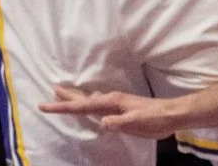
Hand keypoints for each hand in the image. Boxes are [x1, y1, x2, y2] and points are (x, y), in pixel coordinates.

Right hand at [39, 85, 184, 138]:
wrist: (170, 114)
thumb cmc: (154, 118)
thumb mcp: (137, 122)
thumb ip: (120, 123)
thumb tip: (103, 122)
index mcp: (112, 102)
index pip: (83, 105)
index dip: (64, 106)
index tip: (47, 104)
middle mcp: (110, 100)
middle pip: (82, 99)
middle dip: (65, 99)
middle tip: (48, 96)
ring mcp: (114, 104)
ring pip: (89, 101)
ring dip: (74, 99)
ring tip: (61, 95)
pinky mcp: (119, 109)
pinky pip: (97, 106)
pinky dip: (86, 104)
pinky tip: (86, 106)